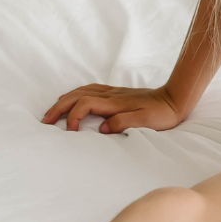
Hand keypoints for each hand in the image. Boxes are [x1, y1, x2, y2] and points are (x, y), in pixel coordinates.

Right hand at [41, 84, 187, 132]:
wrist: (176, 98)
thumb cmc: (162, 113)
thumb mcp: (146, 121)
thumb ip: (124, 123)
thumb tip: (103, 128)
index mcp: (115, 103)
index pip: (85, 105)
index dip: (73, 117)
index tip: (70, 132)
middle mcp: (111, 95)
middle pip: (77, 95)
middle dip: (59, 107)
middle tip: (44, 120)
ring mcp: (113, 92)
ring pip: (81, 91)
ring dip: (64, 100)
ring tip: (52, 112)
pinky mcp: (116, 93)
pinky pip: (90, 90)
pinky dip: (76, 94)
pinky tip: (73, 100)